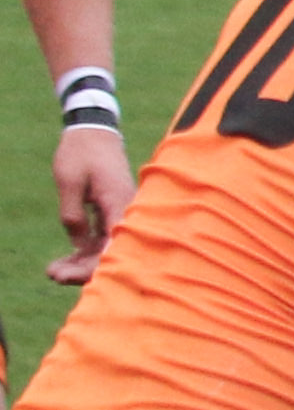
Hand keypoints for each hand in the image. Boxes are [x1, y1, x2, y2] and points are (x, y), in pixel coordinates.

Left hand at [46, 123, 124, 284]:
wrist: (95, 133)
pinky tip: (66, 260)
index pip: (113, 246)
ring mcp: (120, 214)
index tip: (66, 276)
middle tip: (51, 275)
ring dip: (81, 262)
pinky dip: (85, 250)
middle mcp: (126, 212)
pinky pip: (103, 239)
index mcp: (118, 204)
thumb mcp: (69, 184)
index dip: (92, 267)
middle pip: (111, 252)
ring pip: (107, 248)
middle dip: (83, 270)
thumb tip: (79, 246)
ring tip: (52, 271)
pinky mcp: (113, 213)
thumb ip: (73, 216)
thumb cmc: (81, 154)